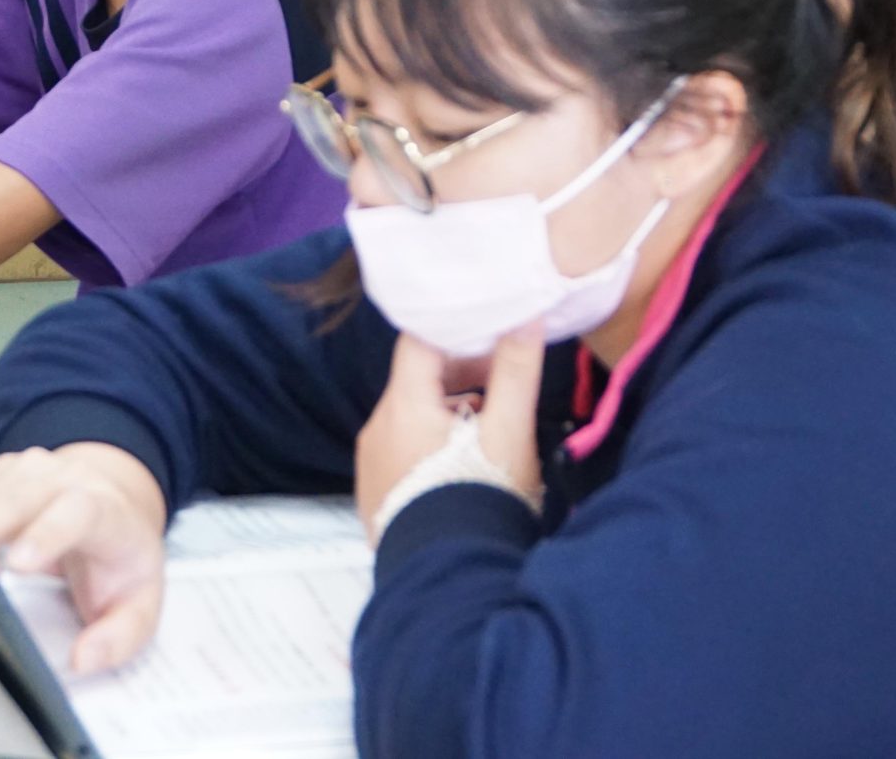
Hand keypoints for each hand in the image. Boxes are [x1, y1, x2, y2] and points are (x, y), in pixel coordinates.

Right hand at [0, 444, 169, 674]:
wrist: (117, 508)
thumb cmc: (122, 560)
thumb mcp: (141, 604)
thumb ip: (122, 636)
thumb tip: (84, 658)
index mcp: (106, 511)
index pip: (76, 513)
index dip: (46, 535)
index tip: (17, 565)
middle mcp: (67, 481)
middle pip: (16, 498)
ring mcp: (32, 471)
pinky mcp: (3, 473)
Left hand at [355, 328, 542, 541]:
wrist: (453, 578)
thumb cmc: (483, 497)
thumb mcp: (509, 431)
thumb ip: (516, 370)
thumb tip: (524, 316)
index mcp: (403, 405)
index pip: (421, 341)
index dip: (458, 329)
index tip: (493, 333)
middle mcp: (376, 428)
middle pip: (416, 379)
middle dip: (461, 372)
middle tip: (503, 379)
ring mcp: (371, 464)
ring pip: (410, 417)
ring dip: (448, 411)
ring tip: (490, 427)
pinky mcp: (374, 494)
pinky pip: (401, 452)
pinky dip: (429, 444)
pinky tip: (462, 464)